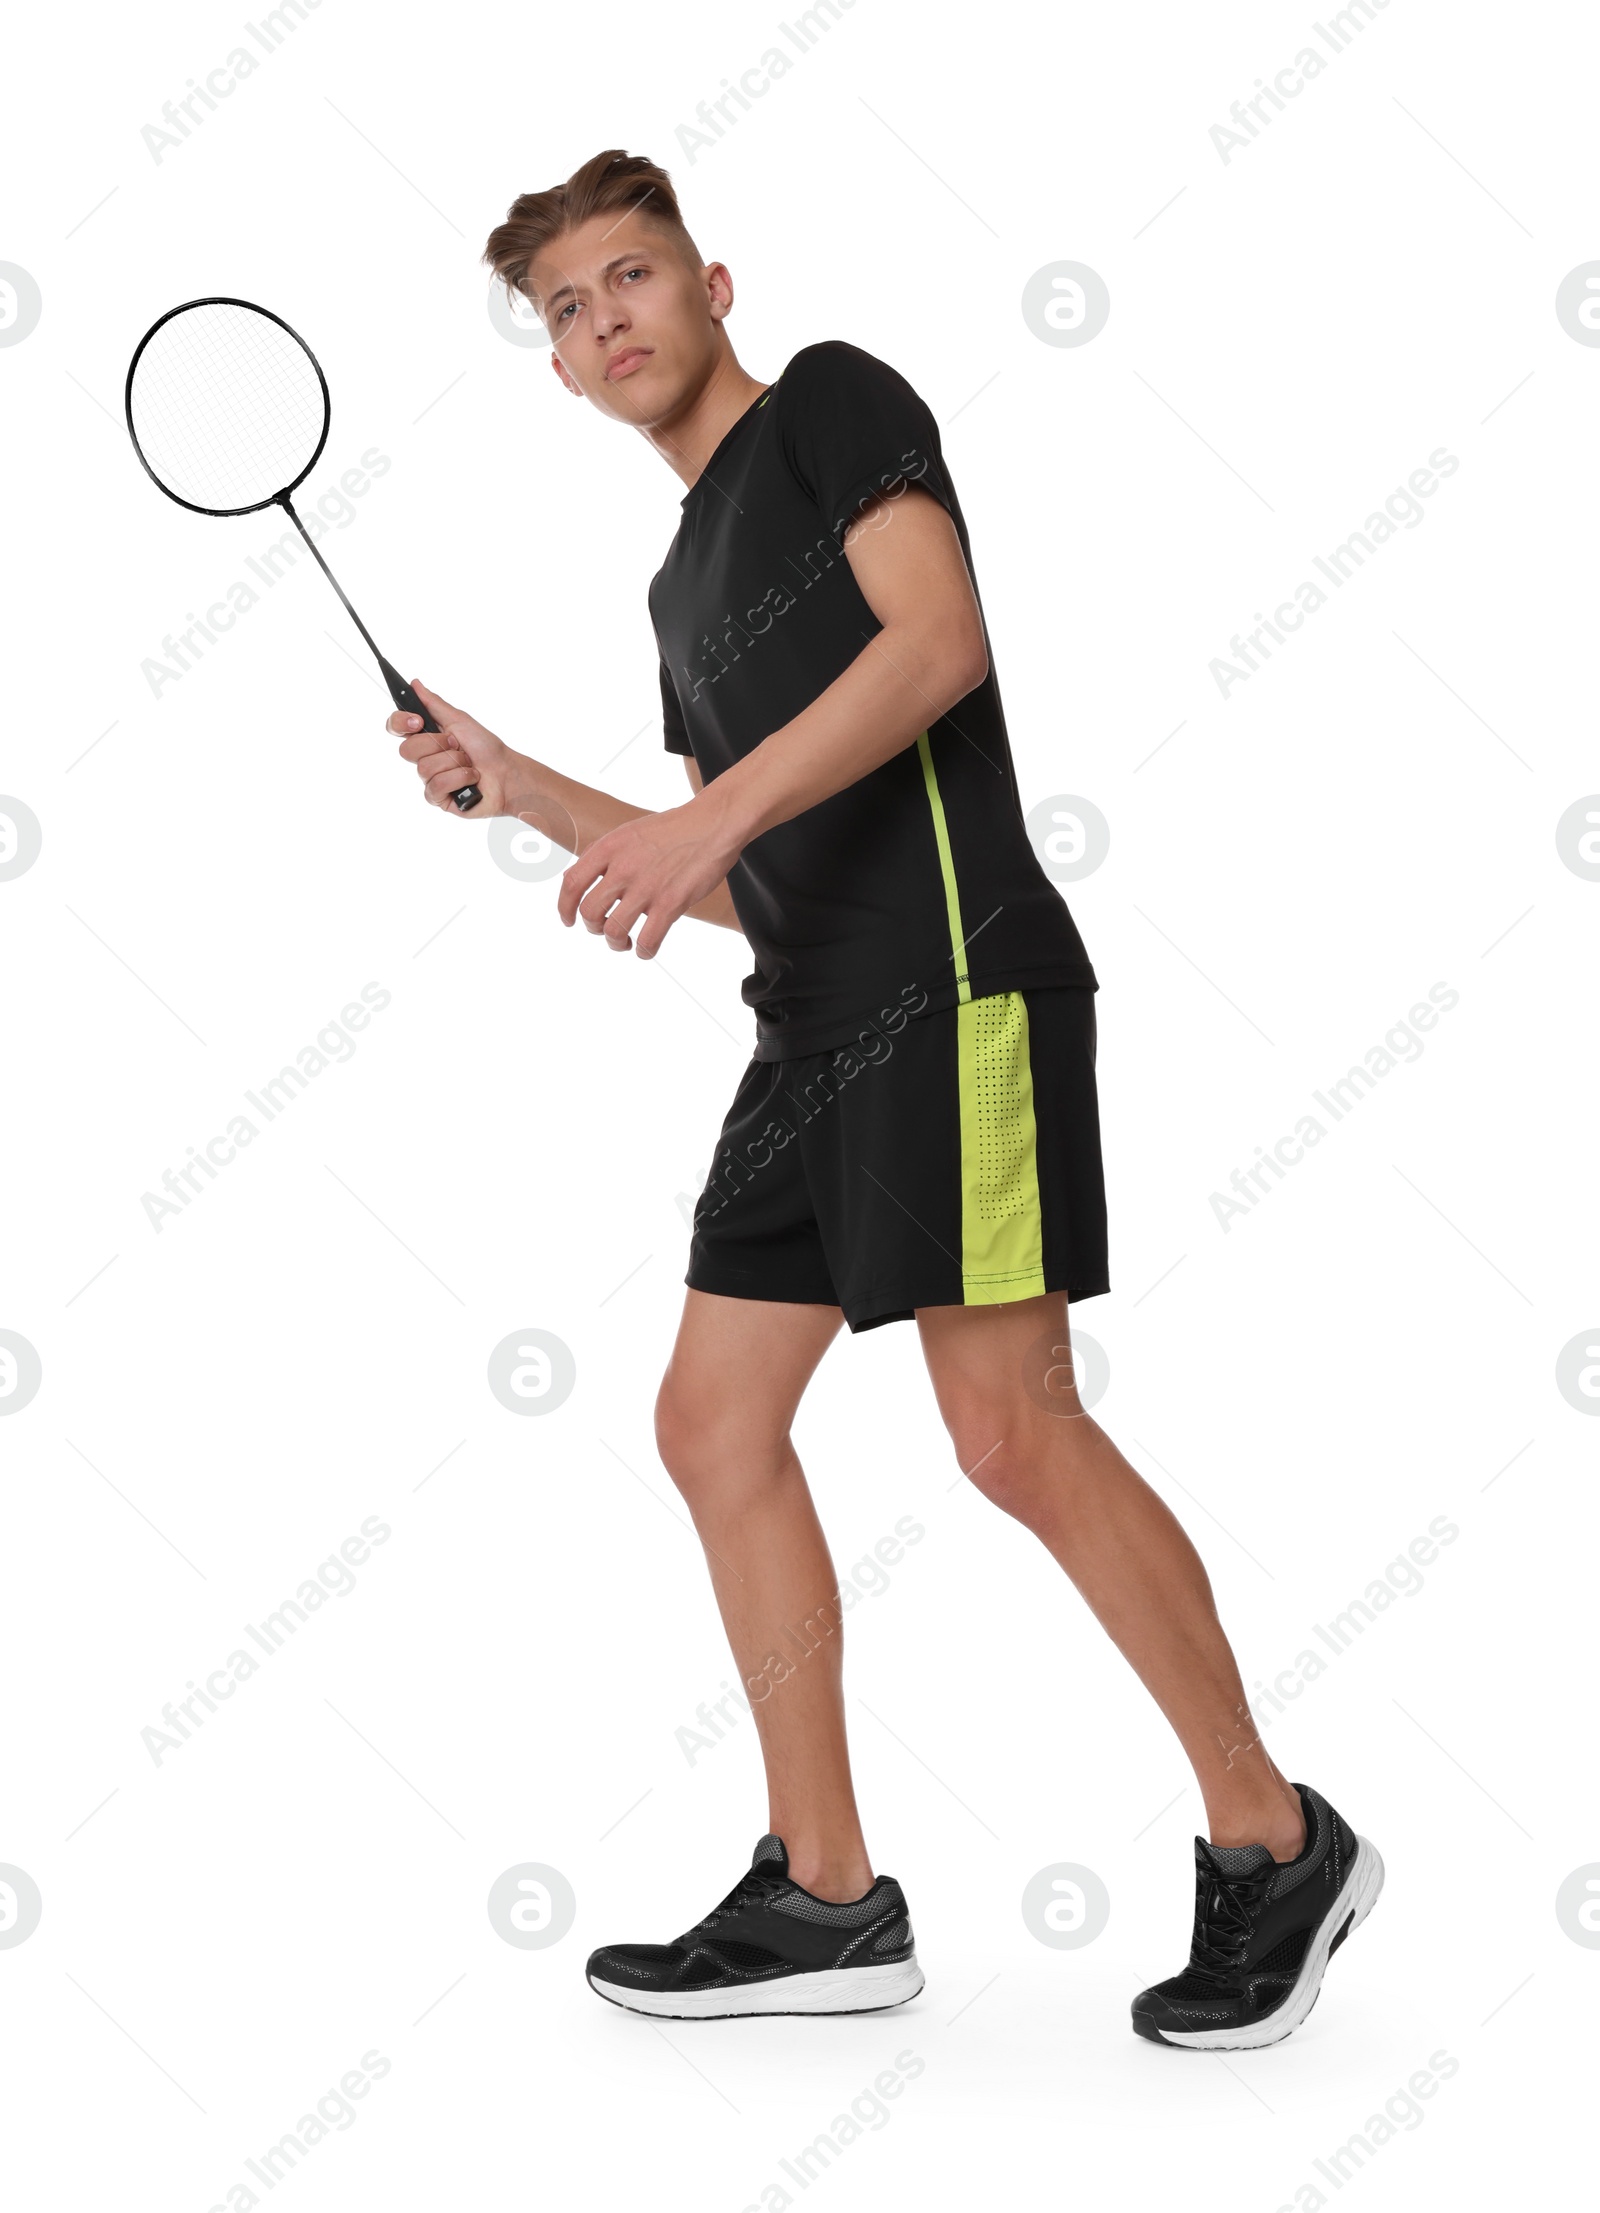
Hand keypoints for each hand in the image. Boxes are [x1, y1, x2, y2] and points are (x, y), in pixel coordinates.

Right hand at [388, 681, 516, 813]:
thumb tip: (415, 684)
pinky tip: (471, 778)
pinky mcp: (438, 798)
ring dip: (454, 762)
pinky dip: (459, 777)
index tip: (418, 721)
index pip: (396, 727)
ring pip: (424, 768)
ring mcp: (429, 779)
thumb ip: (434, 704)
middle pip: (407, 749)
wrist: (507, 774)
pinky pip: (436, 785)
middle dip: (438, 744)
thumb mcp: (459, 720)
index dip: (400, 722)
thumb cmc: (486, 748)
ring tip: (468, 763)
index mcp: (426, 736)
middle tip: (458, 745)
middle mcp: (424, 757)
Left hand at [559, 799, 738, 956]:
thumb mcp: (628, 833)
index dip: (565, 907)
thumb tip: (572, 881)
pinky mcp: (672, 902)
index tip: (569, 920)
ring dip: (616, 943)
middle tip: (605, 929)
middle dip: (593, 928)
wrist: (712, 824)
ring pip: (615, 931)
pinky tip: (647, 948)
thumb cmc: (672, 830)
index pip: (572, 883)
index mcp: (610, 847)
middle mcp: (624, 867)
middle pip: (590, 912)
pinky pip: (648, 940)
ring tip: (626, 942)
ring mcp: (648, 886)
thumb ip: (601, 856)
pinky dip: (644, 951)